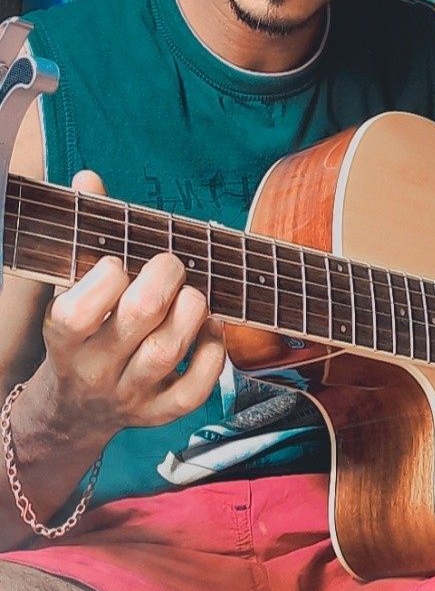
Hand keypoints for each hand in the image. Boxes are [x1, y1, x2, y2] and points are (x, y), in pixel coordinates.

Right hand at [31, 170, 225, 447]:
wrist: (74, 408)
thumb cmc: (81, 330)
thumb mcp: (69, 288)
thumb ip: (83, 233)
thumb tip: (88, 178)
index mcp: (64, 337)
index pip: (78, 311)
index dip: (106, 277)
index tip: (118, 262)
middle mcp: (95, 369)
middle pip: (138, 317)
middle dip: (164, 277)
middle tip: (170, 264)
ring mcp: (129, 394)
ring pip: (168, 350)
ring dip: (192, 309)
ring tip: (193, 293)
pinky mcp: (160, 413)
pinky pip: (194, 389)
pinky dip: (213, 353)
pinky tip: (210, 328)